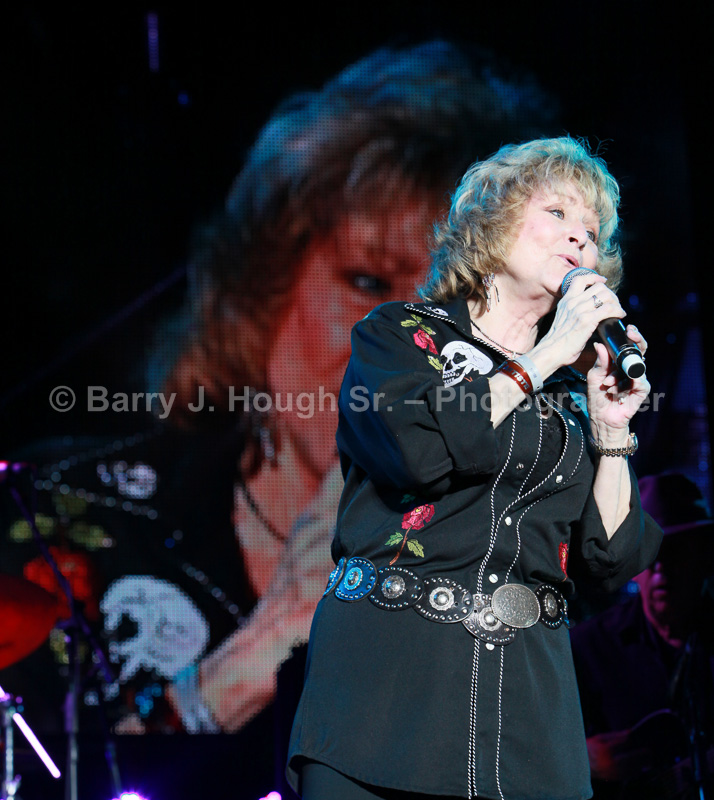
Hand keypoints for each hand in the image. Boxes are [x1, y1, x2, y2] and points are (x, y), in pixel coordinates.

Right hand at [532, 273, 625, 375]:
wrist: (551, 352)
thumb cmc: (558, 341)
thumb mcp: (562, 319)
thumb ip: (572, 311)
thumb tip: (588, 310)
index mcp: (566, 301)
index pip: (580, 279)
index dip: (594, 278)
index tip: (603, 282)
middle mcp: (572, 302)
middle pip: (599, 287)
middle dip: (611, 294)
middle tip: (614, 304)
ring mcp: (579, 310)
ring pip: (606, 296)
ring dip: (616, 303)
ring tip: (618, 311)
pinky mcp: (587, 320)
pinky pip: (609, 309)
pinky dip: (618, 311)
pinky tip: (620, 316)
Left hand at [587, 326, 649, 441]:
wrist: (601, 420)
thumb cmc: (598, 398)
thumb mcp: (594, 378)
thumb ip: (599, 362)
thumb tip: (599, 344)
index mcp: (620, 364)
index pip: (629, 346)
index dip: (631, 336)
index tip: (628, 328)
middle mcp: (631, 370)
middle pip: (640, 351)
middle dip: (637, 341)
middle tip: (631, 334)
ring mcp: (638, 380)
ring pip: (636, 367)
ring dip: (618, 375)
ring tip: (607, 384)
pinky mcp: (641, 392)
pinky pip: (641, 383)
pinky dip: (628, 383)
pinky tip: (617, 388)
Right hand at [587, 730, 652, 781]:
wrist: (580, 763)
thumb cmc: (590, 748)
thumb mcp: (599, 738)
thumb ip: (615, 735)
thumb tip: (629, 732)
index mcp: (604, 750)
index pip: (622, 744)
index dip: (632, 741)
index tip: (640, 738)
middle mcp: (608, 762)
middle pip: (629, 758)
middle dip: (640, 755)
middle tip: (649, 752)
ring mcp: (610, 771)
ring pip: (630, 769)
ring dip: (640, 765)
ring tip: (648, 760)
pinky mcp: (612, 778)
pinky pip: (626, 776)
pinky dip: (635, 772)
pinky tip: (640, 768)